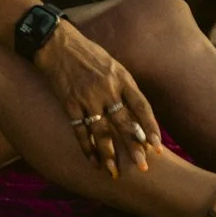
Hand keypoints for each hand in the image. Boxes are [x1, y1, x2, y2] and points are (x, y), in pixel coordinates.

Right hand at [33, 19, 161, 177]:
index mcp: (123, 78)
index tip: (157, 145)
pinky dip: (86, 148)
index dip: (150, 127)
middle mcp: (108, 89)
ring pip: (101, 131)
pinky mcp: (69, 103)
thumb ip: (125, 87)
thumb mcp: (114, 65)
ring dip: (108, 154)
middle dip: (134, 147)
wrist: (57, 44)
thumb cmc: (89, 54)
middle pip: (124, 123)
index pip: (142, 106)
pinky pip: (80, 131)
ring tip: (114, 172)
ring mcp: (88, 97)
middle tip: (142, 167)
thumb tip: (137, 112)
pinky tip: (92, 161)